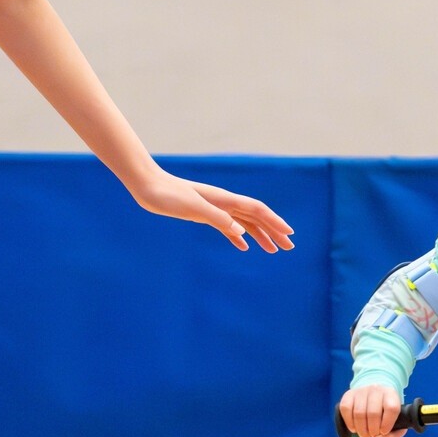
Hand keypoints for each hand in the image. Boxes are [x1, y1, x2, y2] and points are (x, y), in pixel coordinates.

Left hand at [131, 169, 294, 252]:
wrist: (148, 186)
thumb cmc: (167, 195)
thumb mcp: (192, 208)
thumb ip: (217, 218)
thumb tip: (241, 233)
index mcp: (224, 200)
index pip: (256, 210)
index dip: (274, 222)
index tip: (289, 235)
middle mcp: (223, 203)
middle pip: (255, 217)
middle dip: (273, 231)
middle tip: (289, 247)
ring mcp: (215, 208)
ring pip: (244, 222)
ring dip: (260, 235)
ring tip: (273, 250)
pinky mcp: (204, 214)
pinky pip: (229, 226)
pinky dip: (239, 236)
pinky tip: (244, 246)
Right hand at [340, 385, 406, 436]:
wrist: (373, 399)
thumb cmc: (386, 415)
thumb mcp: (396, 426)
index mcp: (391, 394)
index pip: (391, 408)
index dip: (387, 423)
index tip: (383, 432)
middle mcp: (376, 389)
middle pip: (373, 413)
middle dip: (373, 430)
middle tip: (373, 435)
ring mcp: (361, 391)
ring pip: (359, 413)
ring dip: (361, 430)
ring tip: (365, 435)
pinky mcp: (348, 395)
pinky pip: (346, 409)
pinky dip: (349, 423)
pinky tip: (354, 428)